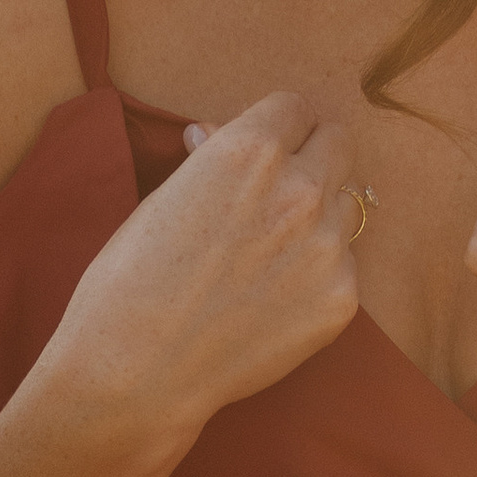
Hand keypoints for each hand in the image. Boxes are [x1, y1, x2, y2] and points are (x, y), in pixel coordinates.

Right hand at [35, 92, 361, 457]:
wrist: (139, 369)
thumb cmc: (130, 280)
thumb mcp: (163, 199)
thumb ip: (208, 160)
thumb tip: (214, 132)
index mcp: (250, 151)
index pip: (296, 107)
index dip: (279, 128)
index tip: (271, 146)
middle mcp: (300, 188)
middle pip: (338, 143)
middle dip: (311, 158)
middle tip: (281, 191)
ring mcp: (329, 246)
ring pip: (346, 205)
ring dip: (319, 216)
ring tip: (271, 254)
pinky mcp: (343, 297)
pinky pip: (345, 266)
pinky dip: (318, 275)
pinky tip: (275, 299)